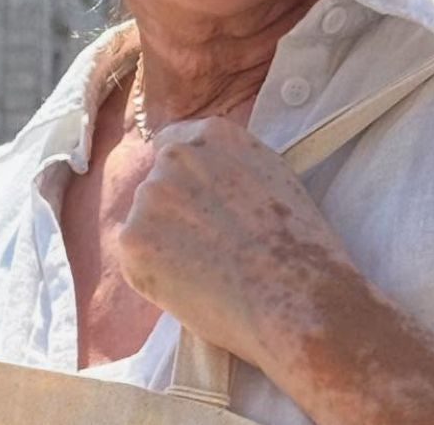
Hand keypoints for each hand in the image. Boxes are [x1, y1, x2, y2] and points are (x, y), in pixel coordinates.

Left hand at [116, 116, 370, 379]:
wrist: (299, 299)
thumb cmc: (301, 248)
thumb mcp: (272, 178)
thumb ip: (227, 166)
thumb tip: (199, 180)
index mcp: (212, 134)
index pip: (172, 145)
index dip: (184, 181)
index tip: (199, 208)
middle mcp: (175, 156)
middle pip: (158, 185)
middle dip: (174, 214)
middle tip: (210, 251)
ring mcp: (150, 195)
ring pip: (145, 222)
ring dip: (163, 245)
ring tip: (208, 274)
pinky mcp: (132, 239)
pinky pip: (136, 257)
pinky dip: (155, 275)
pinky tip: (191, 288)